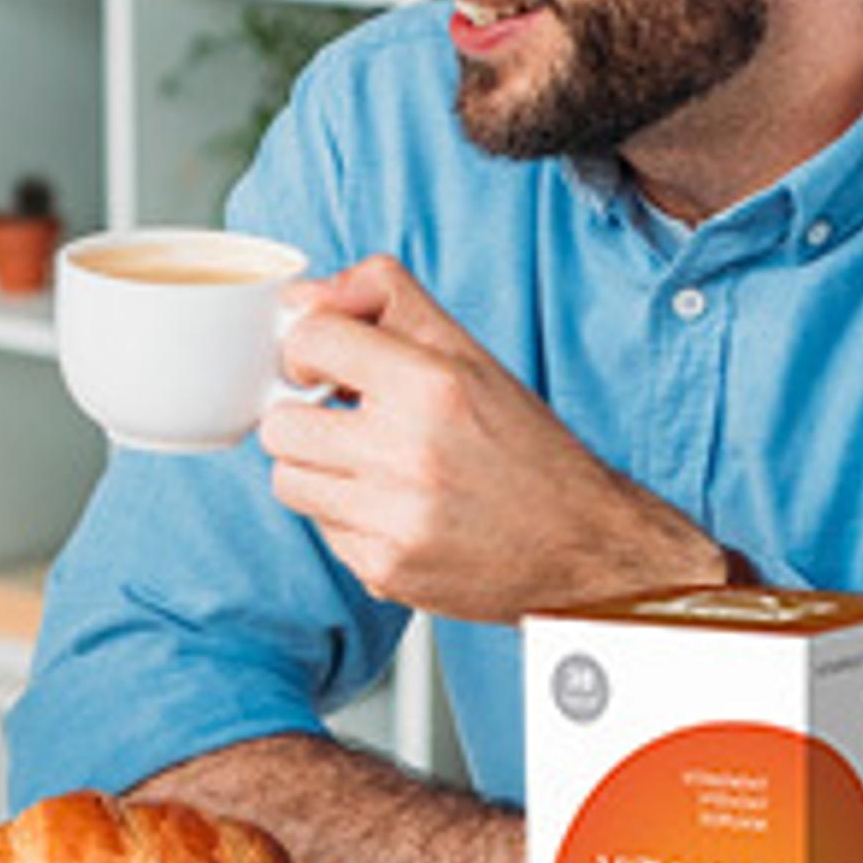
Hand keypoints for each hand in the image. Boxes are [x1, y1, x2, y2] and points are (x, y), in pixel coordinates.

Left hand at [259, 256, 722, 621]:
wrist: (583, 544)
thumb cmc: (521, 444)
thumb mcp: (467, 352)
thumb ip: (383, 299)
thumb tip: (300, 294)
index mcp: (430, 386)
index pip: (308, 340)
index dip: (306, 351)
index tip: (325, 367)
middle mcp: (408, 453)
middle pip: (279, 424)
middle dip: (307, 421)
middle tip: (350, 425)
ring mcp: (393, 518)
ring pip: (288, 481)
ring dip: (320, 473)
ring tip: (375, 469)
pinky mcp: (384, 569)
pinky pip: (322, 532)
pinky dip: (348, 520)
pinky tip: (398, 512)